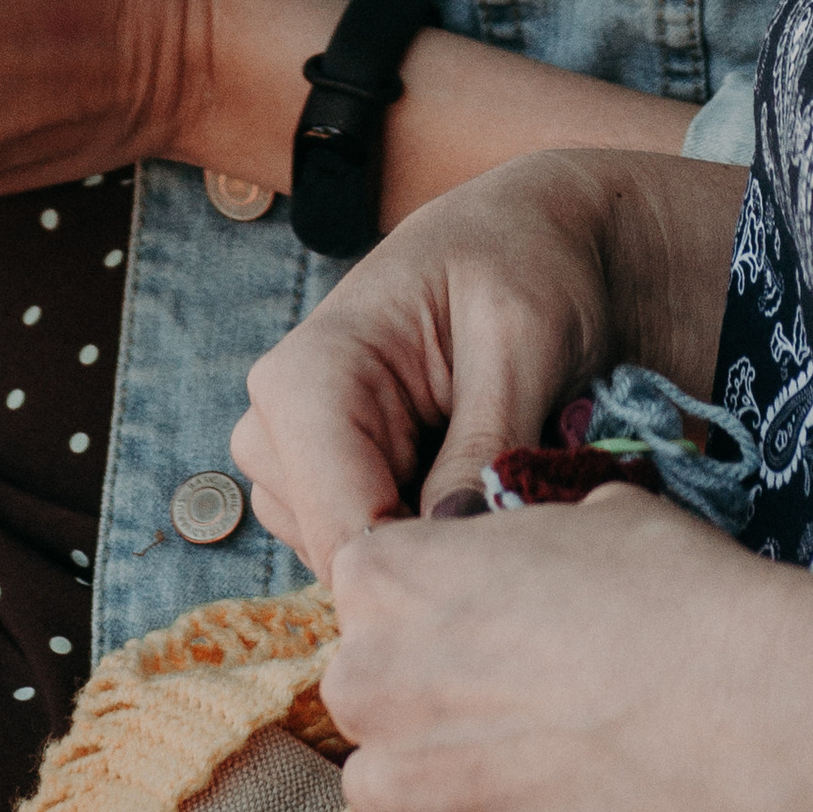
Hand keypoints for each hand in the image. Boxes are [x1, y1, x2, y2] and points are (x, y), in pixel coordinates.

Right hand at [231, 149, 733, 581]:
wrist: (530, 234)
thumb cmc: (525, 262)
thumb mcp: (524, 339)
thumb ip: (484, 441)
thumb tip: (454, 545)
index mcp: (308, 377)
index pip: (343, 531)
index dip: (432, 577)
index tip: (520, 576)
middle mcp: (280, 421)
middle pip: (345, 559)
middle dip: (441, 562)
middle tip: (532, 520)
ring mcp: (298, 456)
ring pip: (358, 564)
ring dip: (439, 548)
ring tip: (512, 485)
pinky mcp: (330, 478)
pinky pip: (373, 549)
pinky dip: (433, 538)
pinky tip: (484, 488)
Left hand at [322, 491, 771, 811]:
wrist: (734, 706)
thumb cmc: (665, 589)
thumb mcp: (584, 516)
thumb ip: (519, 549)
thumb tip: (535, 569)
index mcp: (382, 577)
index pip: (373, 587)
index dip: (434, 601)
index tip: (488, 615)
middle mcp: (370, 684)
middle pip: (370, 691)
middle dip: (425, 695)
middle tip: (517, 691)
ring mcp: (414, 790)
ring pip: (396, 787)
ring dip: (447, 778)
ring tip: (540, 760)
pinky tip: (580, 810)